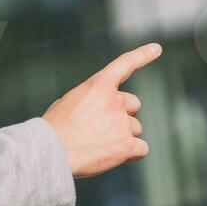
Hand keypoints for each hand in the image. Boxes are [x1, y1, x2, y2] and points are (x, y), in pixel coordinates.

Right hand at [42, 43, 160, 177]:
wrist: (50, 152)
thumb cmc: (53, 130)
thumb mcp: (68, 102)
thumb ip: (91, 101)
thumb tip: (100, 115)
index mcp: (98, 85)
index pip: (125, 64)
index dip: (143, 55)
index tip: (157, 49)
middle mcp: (115, 100)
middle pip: (133, 105)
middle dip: (122, 115)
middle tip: (101, 129)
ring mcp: (122, 123)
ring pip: (135, 128)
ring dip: (123, 136)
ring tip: (98, 145)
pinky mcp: (127, 145)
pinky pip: (141, 149)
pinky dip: (131, 153)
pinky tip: (113, 156)